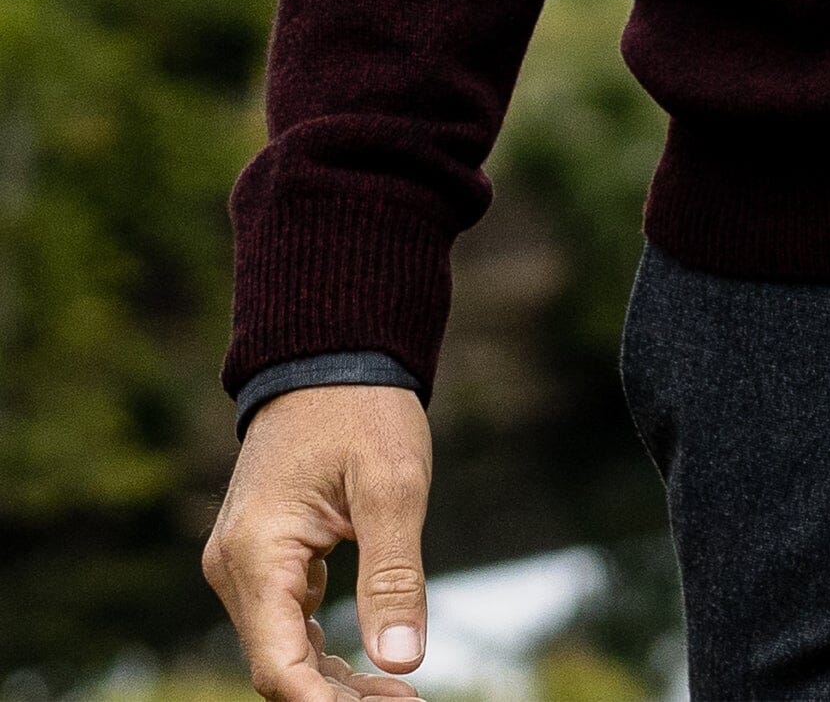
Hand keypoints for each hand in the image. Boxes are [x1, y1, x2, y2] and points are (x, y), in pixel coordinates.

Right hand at [204, 386, 432, 701]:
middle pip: (278, 664)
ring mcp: (244, 560)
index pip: (279, 665)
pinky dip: (323, 646)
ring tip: (396, 697)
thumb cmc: (364, 408)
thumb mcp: (393, 485)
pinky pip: (286, 618)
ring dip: (332, 679)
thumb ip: (396, 574)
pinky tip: (370, 662)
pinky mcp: (264, 553)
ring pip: (281, 647)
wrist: (333, 353)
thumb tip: (403, 662)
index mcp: (256, 551)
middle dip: (336, 697)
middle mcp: (234, 565)